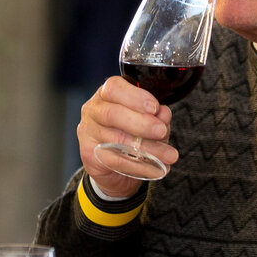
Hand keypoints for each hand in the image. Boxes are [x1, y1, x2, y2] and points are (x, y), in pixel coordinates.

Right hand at [78, 75, 175, 196]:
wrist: (113, 166)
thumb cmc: (129, 133)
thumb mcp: (147, 121)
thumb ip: (155, 116)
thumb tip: (163, 115)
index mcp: (106, 94)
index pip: (114, 88)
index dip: (136, 97)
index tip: (155, 108)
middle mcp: (93, 110)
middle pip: (112, 113)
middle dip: (141, 123)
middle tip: (161, 131)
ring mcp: (88, 133)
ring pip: (117, 140)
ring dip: (148, 149)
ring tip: (169, 155)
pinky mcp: (89, 155)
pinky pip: (117, 161)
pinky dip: (140, 166)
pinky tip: (156, 168)